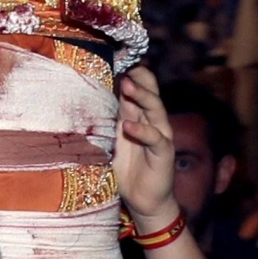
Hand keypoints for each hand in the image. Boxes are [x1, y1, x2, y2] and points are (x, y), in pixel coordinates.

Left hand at [114, 66, 178, 233]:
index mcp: (140, 116)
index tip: (118, 58)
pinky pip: (156, 138)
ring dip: (142, 96)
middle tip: (125, 68)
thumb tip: (93, 97)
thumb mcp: (115, 140)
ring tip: (128, 85)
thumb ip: (112, 119)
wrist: (144, 200)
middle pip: (151, 93)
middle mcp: (153, 122)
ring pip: (156, 109)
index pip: (140, 89)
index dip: (132, 74)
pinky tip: (129, 125)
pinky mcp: (164, 153)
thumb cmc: (128, 169)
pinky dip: (143, 131)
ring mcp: (161, 136)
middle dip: (139, 79)